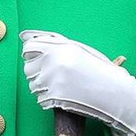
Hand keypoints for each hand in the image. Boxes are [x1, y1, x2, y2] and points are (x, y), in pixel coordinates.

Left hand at [20, 29, 135, 135]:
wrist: (111, 91)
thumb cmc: (97, 69)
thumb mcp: (79, 50)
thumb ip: (53, 41)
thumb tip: (24, 36)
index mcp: (61, 47)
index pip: (29, 48)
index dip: (30, 53)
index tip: (34, 57)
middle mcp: (54, 62)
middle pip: (28, 68)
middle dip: (36, 72)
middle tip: (51, 74)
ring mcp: (53, 80)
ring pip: (33, 85)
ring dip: (42, 87)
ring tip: (59, 85)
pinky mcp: (54, 97)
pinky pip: (40, 99)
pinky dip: (47, 99)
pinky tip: (61, 95)